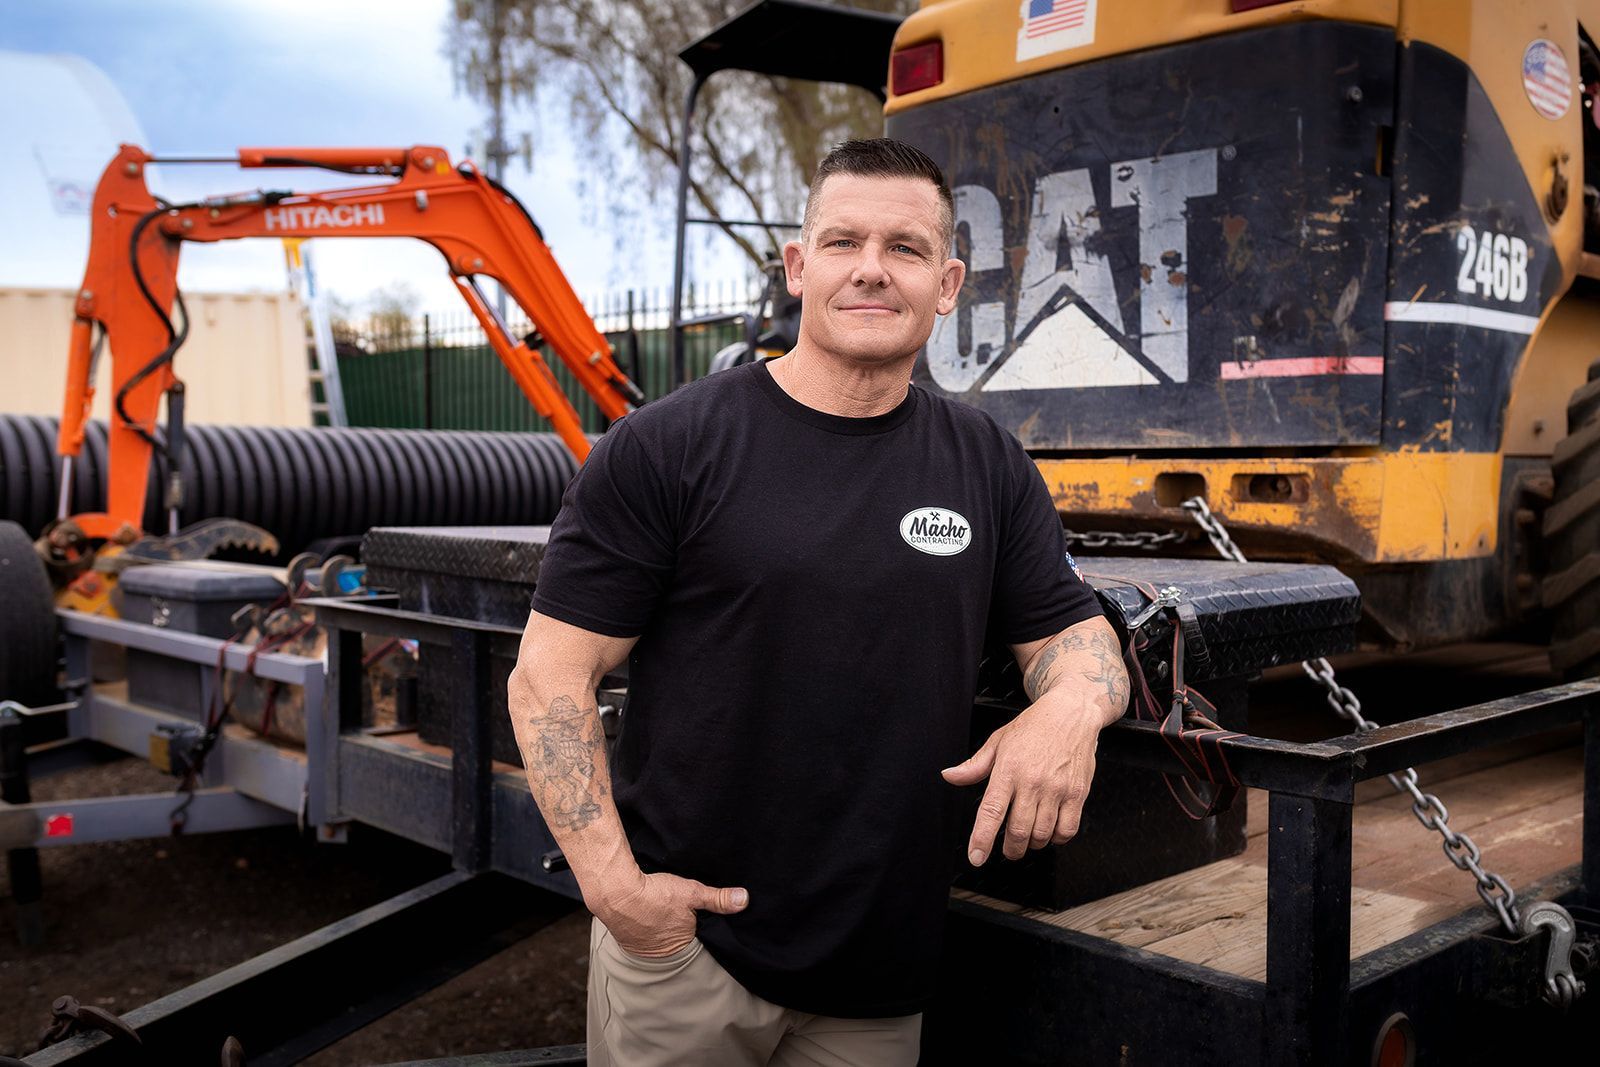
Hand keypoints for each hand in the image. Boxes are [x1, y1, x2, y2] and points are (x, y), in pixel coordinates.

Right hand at [589, 868, 748, 957]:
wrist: (616, 892)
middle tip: (673, 908)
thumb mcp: (692, 892)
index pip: (696, 937)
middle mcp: (661, 952)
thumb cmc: (655, 893)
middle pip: (677, 939)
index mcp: (681, 944)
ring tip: (659, 910)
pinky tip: (643, 912)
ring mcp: (642, 948)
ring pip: (658, 937)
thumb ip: (718, 899)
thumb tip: (744, 900)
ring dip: (659, 926)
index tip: (695, 913)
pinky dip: (642, 925)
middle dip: (678, 927)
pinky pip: (640, 934)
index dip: (697, 924)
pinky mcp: (626, 940)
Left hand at [941, 696, 1101, 864]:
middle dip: (1010, 849)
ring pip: (1042, 835)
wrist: (1071, 713)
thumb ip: (974, 766)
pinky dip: (1056, 838)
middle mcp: (1033, 781)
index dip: (982, 839)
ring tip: (1028, 835)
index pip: (991, 811)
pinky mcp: (1078, 794)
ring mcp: (1057, 789)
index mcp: (1008, 769)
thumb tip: (950, 776)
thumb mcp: (998, 741)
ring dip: (1032, 844)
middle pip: (1018, 832)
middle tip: (1008, 849)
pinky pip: (1067, 830)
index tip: (976, 857)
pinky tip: (1050, 829)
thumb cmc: (1034, 726)